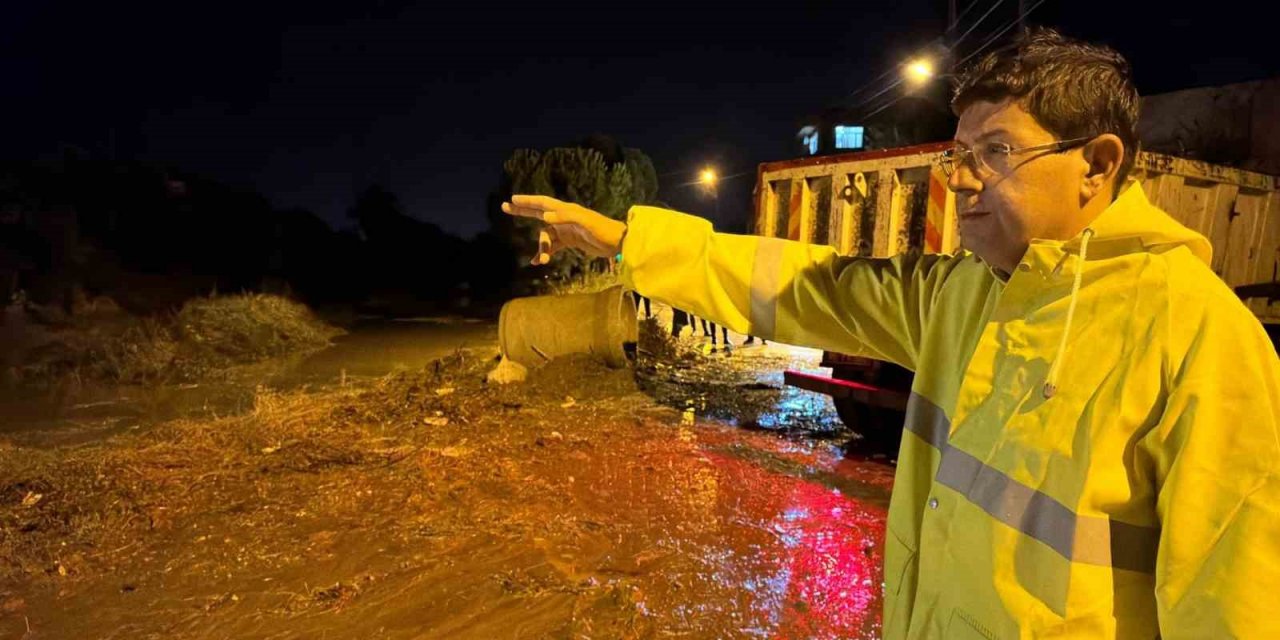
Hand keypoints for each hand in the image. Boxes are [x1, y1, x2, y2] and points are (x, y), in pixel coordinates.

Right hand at [502, 195, 626, 264]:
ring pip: (546, 236)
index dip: (527, 201)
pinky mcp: (571, 241)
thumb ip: (565, 217)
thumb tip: (544, 216)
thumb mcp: (585, 222)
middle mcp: (563, 218)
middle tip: (505, 207)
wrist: (618, 243)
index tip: (512, 199)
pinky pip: (553, 246)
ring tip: (540, 259)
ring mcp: (566, 230)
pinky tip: (539, 262)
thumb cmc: (603, 229)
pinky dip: (546, 252)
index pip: (543, 203)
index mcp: (566, 210)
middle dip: (522, 211)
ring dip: (541, 247)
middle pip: (538, 213)